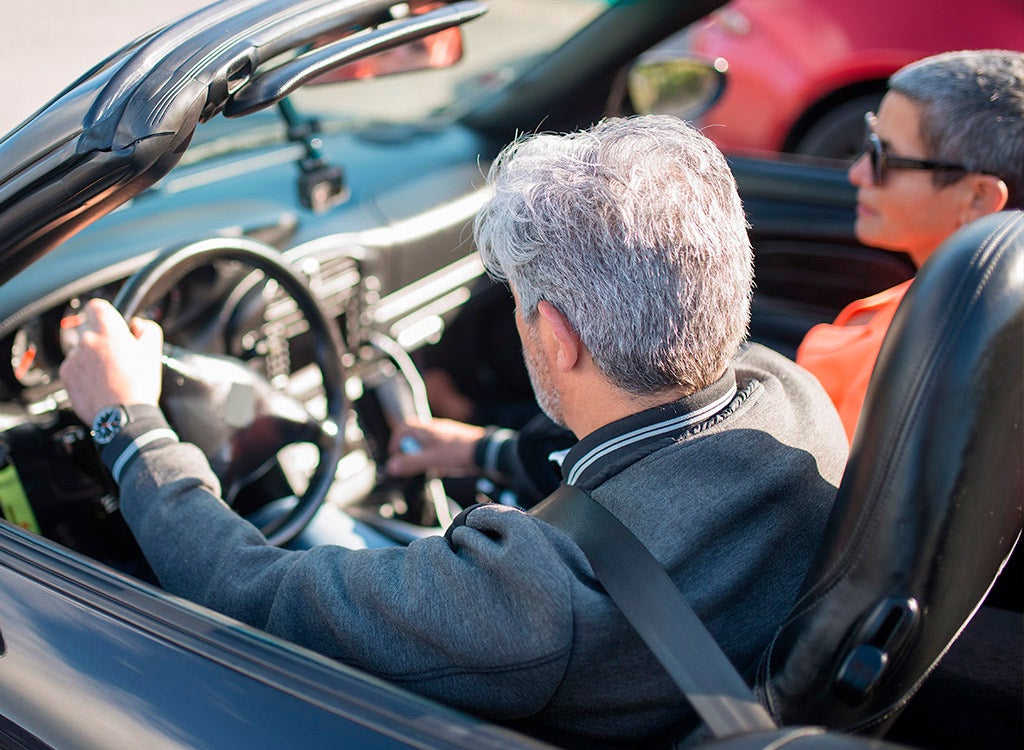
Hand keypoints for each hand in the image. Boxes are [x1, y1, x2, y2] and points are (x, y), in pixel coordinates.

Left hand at [59, 298, 163, 423]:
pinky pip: (74, 367)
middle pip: (87, 328)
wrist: (124, 416)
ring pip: (80, 349)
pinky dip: (84, 373)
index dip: (106, 314)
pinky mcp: (66, 375)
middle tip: (114, 353)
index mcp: (108, 329)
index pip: (96, 305)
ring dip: (91, 356)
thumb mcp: (154, 351)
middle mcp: (86, 340)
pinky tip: (100, 384)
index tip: (112, 324)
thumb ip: (147, 328)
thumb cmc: (139, 385)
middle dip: (99, 337)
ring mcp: (74, 358)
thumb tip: (137, 325)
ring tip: (109, 374)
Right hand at [385, 417, 486, 476]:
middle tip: (411, 466)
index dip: (396, 442)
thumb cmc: (458, 452)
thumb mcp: (431, 459)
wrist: (485, 451)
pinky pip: (437, 449)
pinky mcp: (453, 443)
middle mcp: (434, 428)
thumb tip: (391, 466)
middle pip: (414, 437)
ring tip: (427, 468)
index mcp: (426, 429)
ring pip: (426, 444)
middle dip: (410, 452)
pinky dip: (434, 458)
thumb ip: (411, 463)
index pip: (403, 428)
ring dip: (422, 457)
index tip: (397, 457)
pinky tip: (440, 468)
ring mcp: (444, 435)